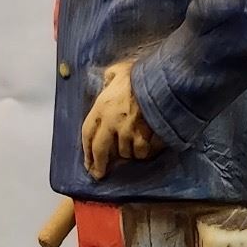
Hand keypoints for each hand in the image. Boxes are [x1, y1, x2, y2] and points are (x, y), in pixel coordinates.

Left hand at [80, 61, 163, 178]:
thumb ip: (111, 78)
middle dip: (99, 164)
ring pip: (124, 152)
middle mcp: (111, 122)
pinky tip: (146, 148)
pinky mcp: (144, 137)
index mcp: (101, 107)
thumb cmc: (141, 75)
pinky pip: (141, 152)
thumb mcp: (119, 71)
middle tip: (99, 174)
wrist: (161, 81)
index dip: (86, 148)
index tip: (87, 160)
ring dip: (127, 153)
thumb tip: (109, 79)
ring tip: (132, 149)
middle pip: (100, 150)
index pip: (87, 132)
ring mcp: (127, 131)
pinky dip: (143, 152)